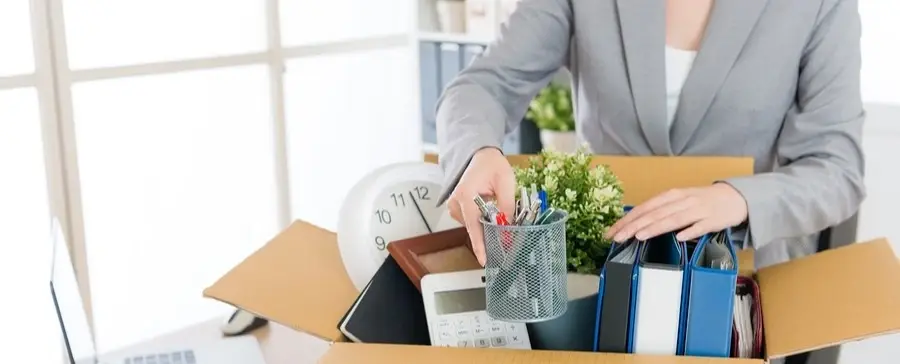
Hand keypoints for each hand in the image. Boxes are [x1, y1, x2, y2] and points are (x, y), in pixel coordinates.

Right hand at [447, 147, 515, 265]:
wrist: (480, 155)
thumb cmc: (492, 165)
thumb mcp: (506, 183)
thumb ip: (508, 206)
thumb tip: (509, 228)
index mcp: (466, 196)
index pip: (474, 227)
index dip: (480, 246)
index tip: (485, 261)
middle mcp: (456, 203)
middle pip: (475, 229)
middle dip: (491, 235)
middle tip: (508, 237)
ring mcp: (455, 207)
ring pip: (474, 226)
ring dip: (487, 226)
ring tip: (499, 214)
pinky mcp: (458, 209)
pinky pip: (472, 222)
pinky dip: (482, 221)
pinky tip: (491, 213)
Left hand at [605, 183, 747, 242]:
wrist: (733, 197)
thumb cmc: (701, 201)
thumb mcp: (678, 201)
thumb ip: (659, 211)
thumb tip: (636, 223)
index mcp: (671, 196)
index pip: (644, 208)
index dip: (627, 220)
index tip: (612, 231)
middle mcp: (681, 201)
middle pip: (654, 214)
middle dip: (634, 226)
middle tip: (617, 237)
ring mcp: (697, 210)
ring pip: (673, 219)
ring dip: (656, 227)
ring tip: (639, 236)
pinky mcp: (712, 220)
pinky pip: (699, 227)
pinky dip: (689, 231)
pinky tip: (679, 237)